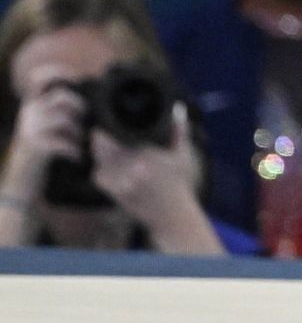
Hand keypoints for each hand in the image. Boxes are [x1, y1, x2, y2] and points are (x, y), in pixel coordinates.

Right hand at [1, 66, 86, 201]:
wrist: (21, 188)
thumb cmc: (41, 156)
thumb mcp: (46, 128)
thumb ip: (60, 111)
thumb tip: (89, 98)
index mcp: (31, 106)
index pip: (40, 78)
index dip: (59, 72)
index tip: (78, 77)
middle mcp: (28, 114)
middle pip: (62, 96)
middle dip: (81, 108)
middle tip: (85, 124)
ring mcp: (29, 130)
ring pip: (64, 119)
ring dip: (79, 132)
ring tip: (80, 144)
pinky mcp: (34, 147)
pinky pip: (63, 142)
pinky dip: (75, 150)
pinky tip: (76, 157)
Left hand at [89, 102, 203, 231]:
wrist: (171, 214)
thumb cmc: (178, 183)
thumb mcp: (182, 155)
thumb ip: (179, 130)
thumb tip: (177, 108)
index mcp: (146, 154)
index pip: (113, 136)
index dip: (105, 128)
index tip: (106, 122)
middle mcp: (131, 166)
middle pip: (100, 147)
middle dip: (99, 139)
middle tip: (102, 133)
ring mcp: (121, 181)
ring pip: (98, 160)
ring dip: (99, 154)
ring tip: (107, 148)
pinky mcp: (115, 192)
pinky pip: (98, 175)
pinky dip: (100, 170)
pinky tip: (110, 167)